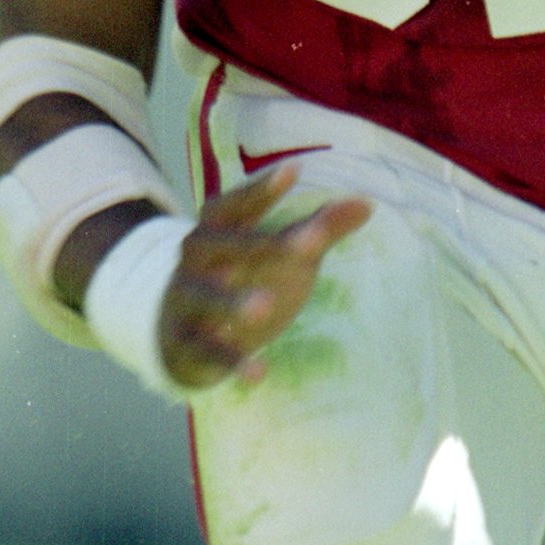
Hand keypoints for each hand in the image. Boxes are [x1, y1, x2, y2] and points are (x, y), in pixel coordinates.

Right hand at [160, 167, 370, 390]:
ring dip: (231, 302)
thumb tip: (367, 203)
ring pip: (203, 296)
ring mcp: (183, 299)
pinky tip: (260, 373)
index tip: (295, 171)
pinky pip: (204, 351)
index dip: (262, 189)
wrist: (177, 329)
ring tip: (264, 308)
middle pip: (222, 245)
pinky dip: (229, 361)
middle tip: (307, 245)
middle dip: (260, 245)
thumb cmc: (241, 279)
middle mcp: (193, 259)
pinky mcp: (183, 342)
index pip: (234, 203)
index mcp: (216, 229)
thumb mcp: (279, 254)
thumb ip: (318, 230)